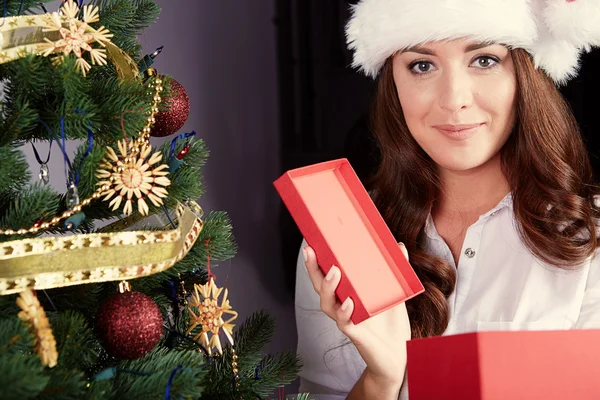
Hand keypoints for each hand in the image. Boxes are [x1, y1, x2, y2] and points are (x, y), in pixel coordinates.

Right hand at [303, 243, 410, 387]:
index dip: (316, 261)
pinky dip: (344, 312)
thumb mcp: (395, 292)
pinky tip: (349, 302)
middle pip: (319, 286)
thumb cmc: (392, 323)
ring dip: (327, 286)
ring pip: (327, 303)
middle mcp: (341, 305)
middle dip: (312, 268)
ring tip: (335, 272)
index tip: (311, 244)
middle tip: (310, 251)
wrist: (400, 353)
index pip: (326, 275)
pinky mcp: (354, 333)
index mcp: (346, 293)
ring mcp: (346, 319)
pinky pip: (343, 322)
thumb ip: (396, 271)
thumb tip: (399, 246)